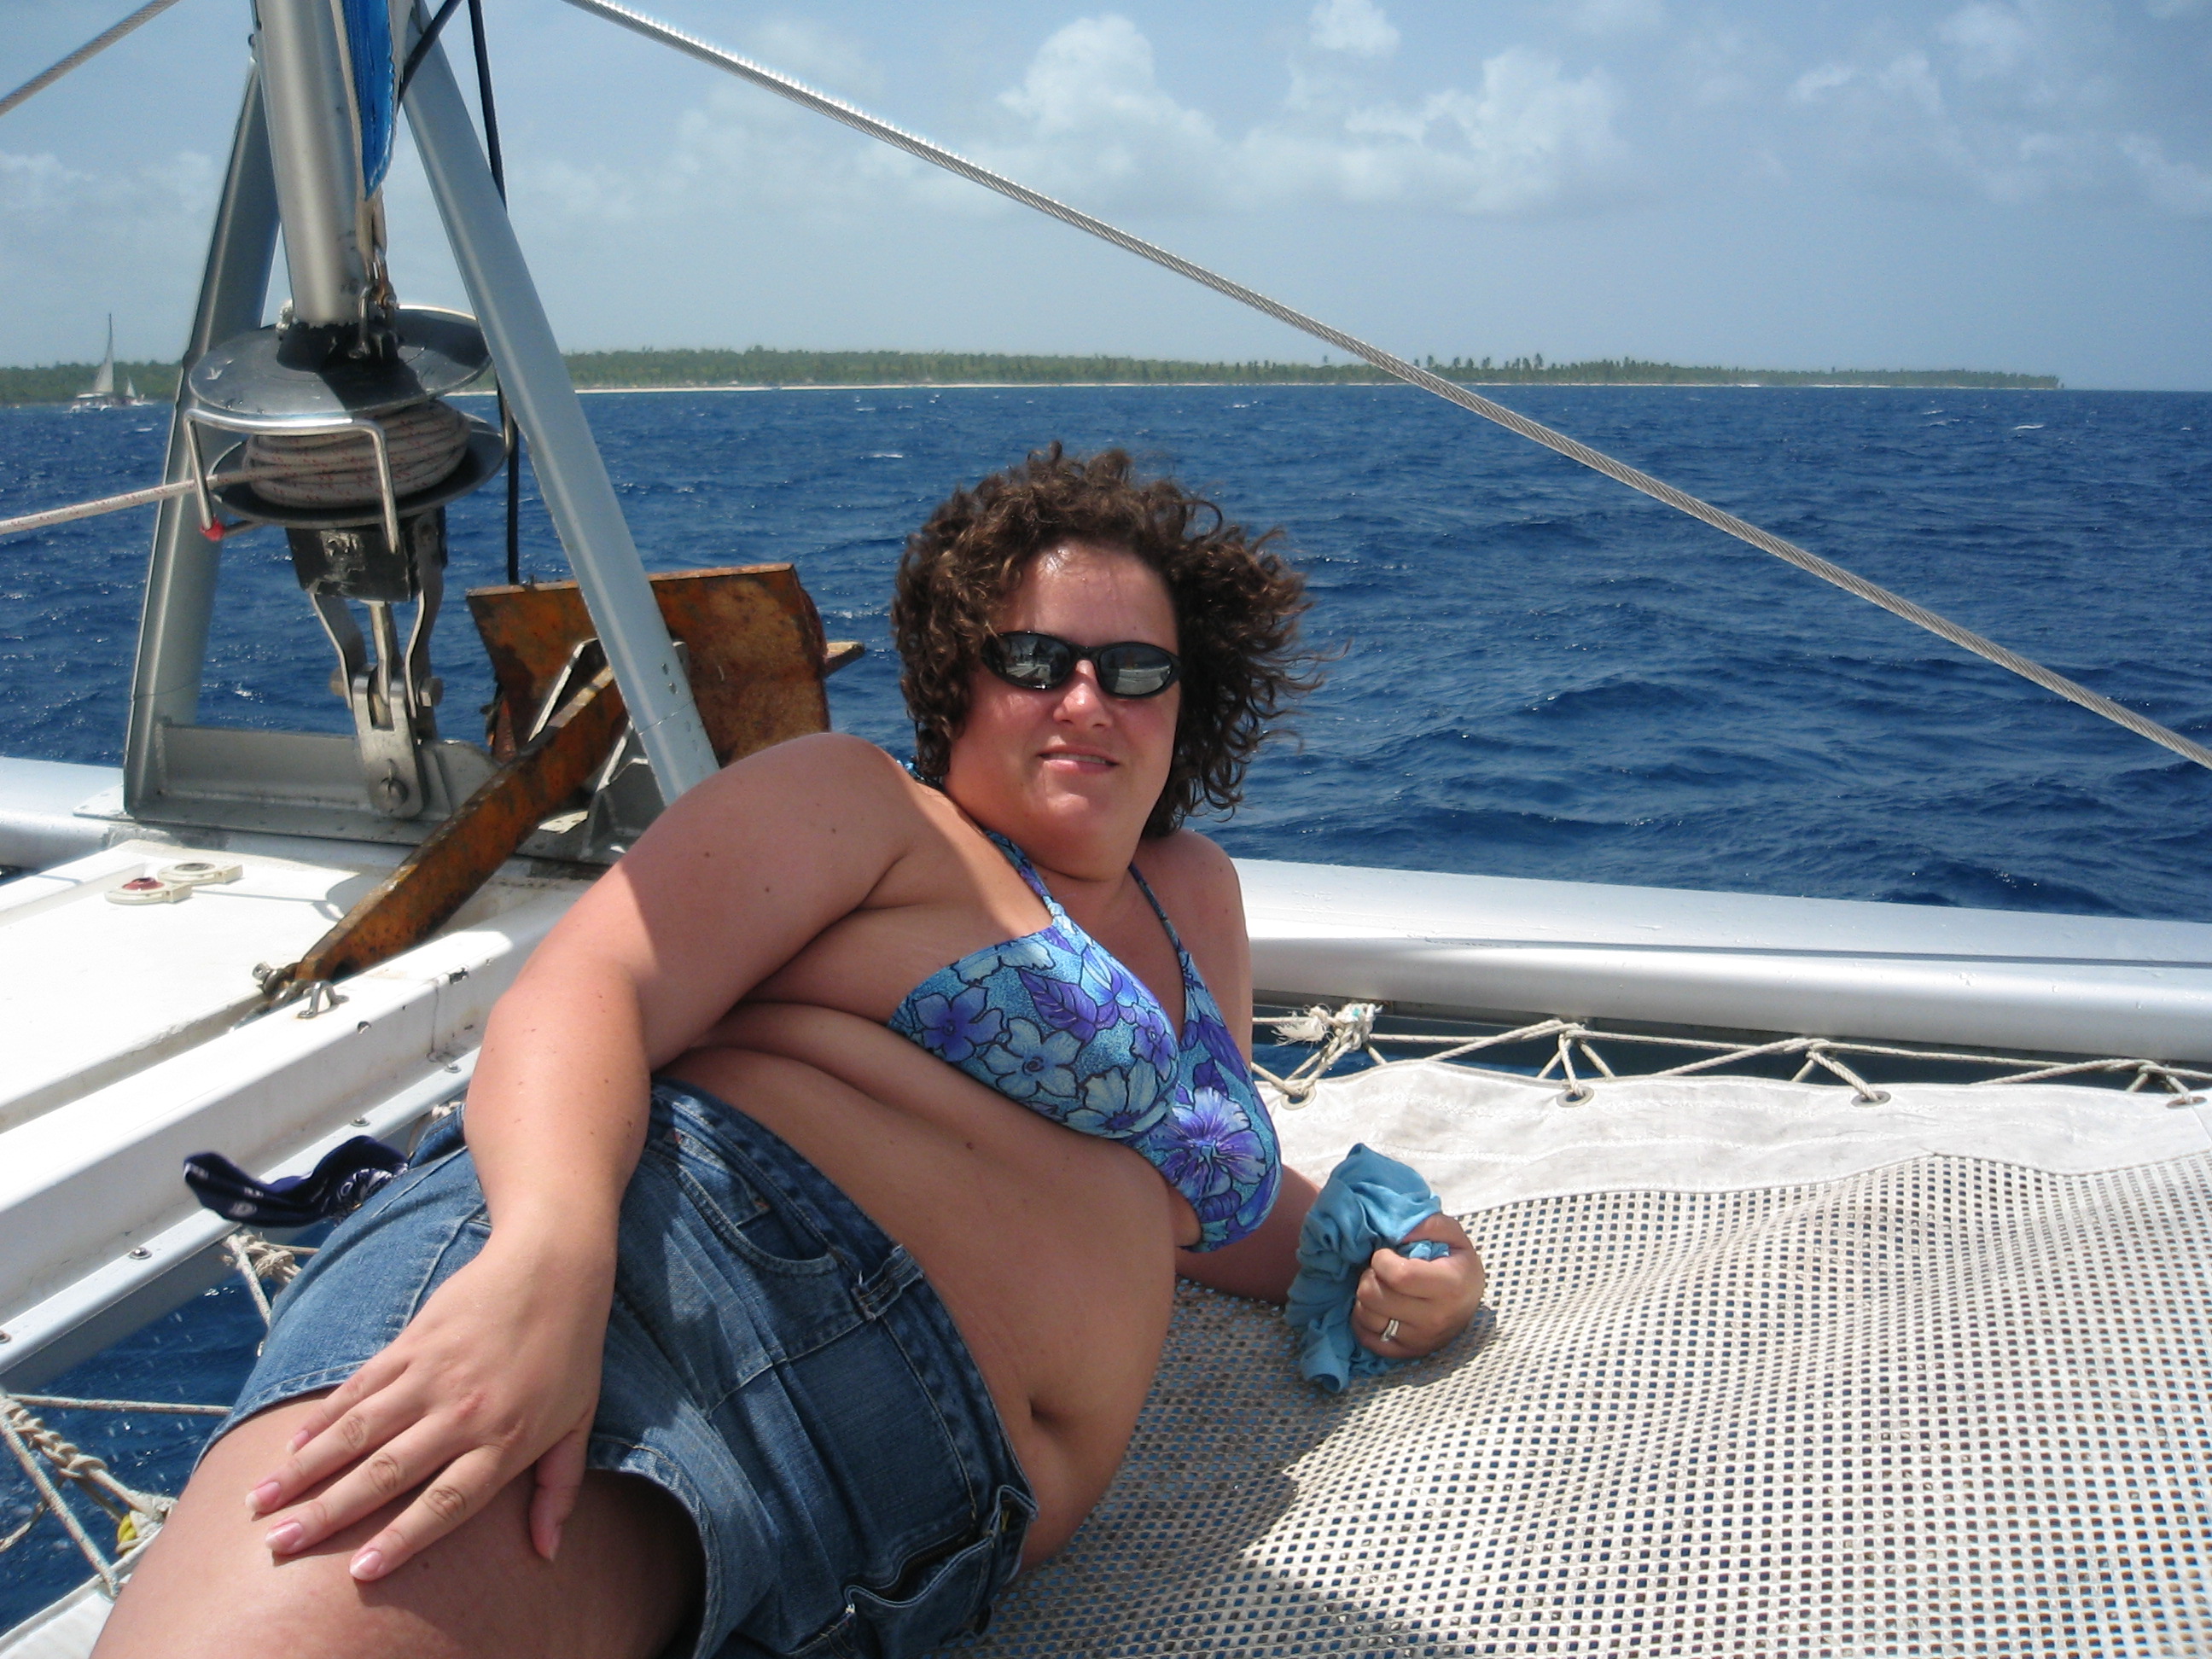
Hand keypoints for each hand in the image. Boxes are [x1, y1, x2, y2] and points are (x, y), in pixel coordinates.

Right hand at [244, 1234, 613, 1580]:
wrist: (553, 1265)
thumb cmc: (572, 1351)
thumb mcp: (580, 1422)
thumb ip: (560, 1488)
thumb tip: (547, 1550)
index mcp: (506, 1440)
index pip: (447, 1502)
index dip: (404, 1537)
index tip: (360, 1570)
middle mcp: (463, 1412)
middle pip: (386, 1473)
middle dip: (328, 1513)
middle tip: (279, 1546)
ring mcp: (432, 1375)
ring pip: (357, 1431)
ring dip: (304, 1468)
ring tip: (261, 1502)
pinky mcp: (411, 1343)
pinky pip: (358, 1387)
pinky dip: (321, 1418)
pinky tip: (290, 1445)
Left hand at [1351, 1213, 1484, 1358]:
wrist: (1470, 1303)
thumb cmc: (1457, 1265)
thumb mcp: (1453, 1236)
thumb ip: (1428, 1224)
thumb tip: (1398, 1232)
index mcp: (1449, 1287)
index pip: (1398, 1276)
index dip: (1382, 1260)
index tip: (1386, 1254)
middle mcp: (1435, 1319)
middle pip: (1374, 1296)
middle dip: (1370, 1276)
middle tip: (1382, 1272)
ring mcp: (1419, 1340)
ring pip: (1366, 1316)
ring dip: (1365, 1297)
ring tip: (1381, 1288)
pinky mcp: (1405, 1353)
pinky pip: (1366, 1338)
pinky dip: (1363, 1320)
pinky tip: (1376, 1307)